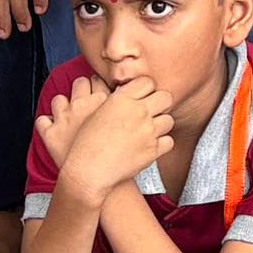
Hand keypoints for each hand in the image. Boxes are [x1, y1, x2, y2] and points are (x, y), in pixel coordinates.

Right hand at [43, 64, 177, 199]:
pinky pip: (168, 141)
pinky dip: (161, 144)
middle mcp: (138, 112)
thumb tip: (120, 95)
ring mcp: (148, 130)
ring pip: (169, 120)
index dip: (145, 89)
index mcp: (122, 99)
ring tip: (149, 131)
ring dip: (161, 125)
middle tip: (152, 111)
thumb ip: (111, 100)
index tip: (141, 96)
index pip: (147, 81)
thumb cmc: (84, 144)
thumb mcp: (92, 112)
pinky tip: (151, 145)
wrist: (88, 171)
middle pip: (165, 97)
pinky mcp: (153, 150)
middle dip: (160, 103)